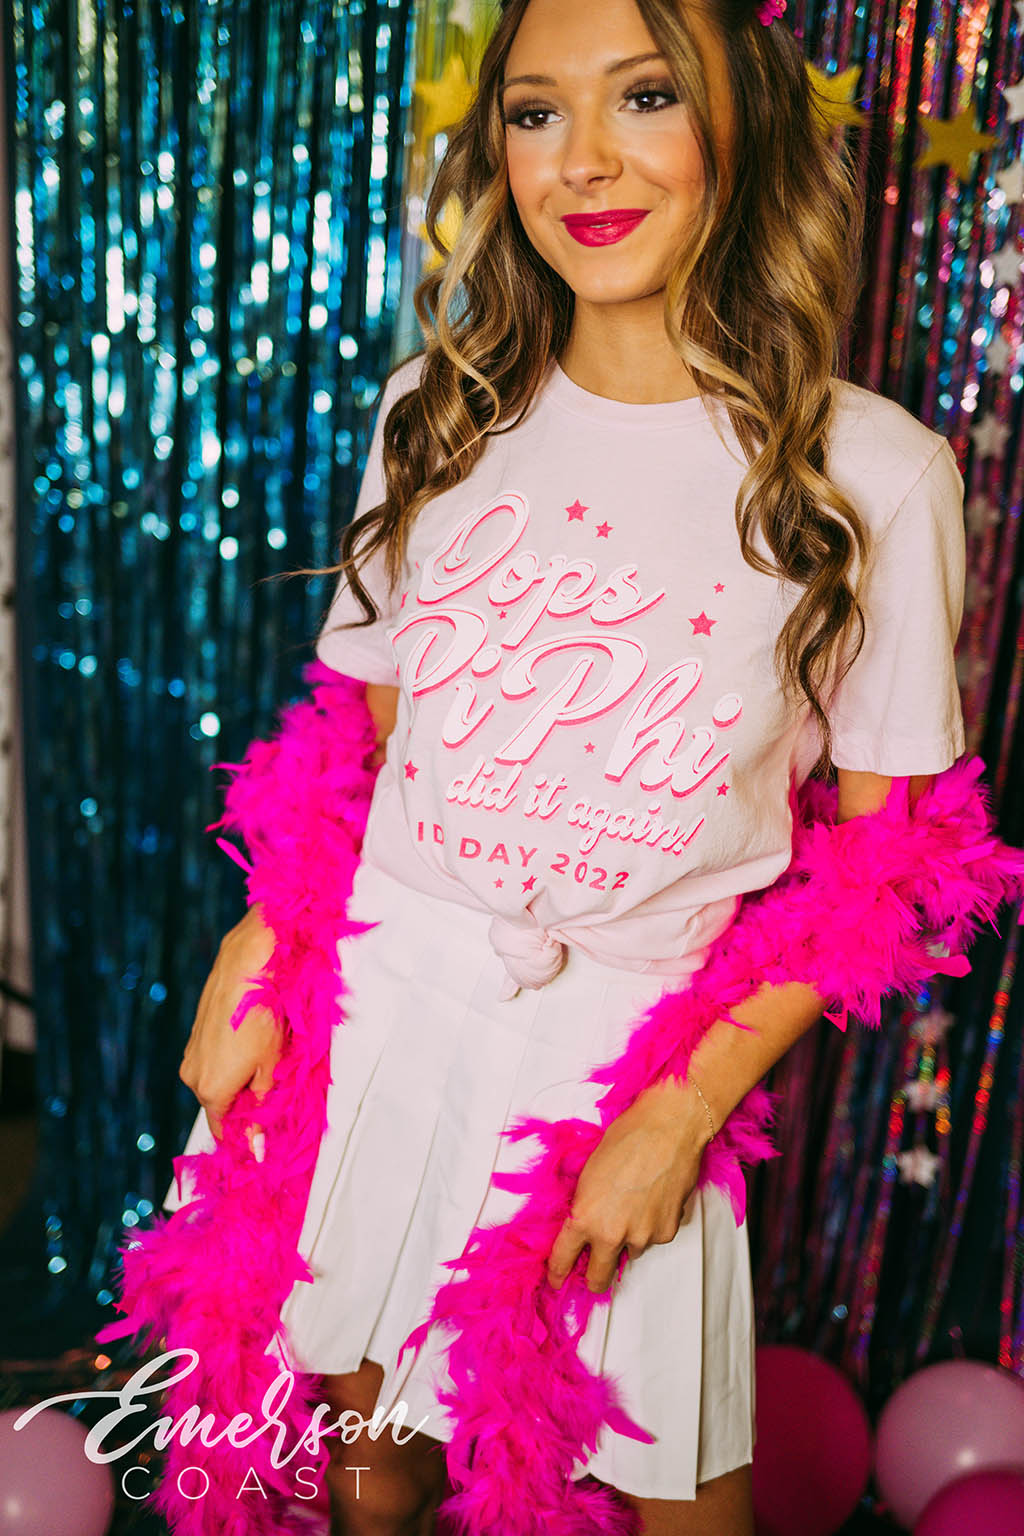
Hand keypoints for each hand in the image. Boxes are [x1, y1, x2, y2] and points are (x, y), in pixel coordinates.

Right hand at [178, 902, 283, 1151]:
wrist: (249, 963)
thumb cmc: (264, 1014)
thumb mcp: (272, 1067)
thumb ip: (262, 1106)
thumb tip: (257, 1143)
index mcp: (212, 1091)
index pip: (225, 1132)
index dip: (245, 1140)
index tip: (263, 1145)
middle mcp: (193, 1076)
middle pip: (220, 1106)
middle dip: (245, 1106)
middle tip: (274, 1093)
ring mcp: (190, 1053)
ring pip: (216, 1080)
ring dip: (238, 1081)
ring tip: (267, 1060)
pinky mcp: (194, 1033)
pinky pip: (212, 1059)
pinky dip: (230, 1060)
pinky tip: (252, 1042)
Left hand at [545, 1078, 713, 1294]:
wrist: (668, 1127)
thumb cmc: (627, 1139)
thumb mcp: (589, 1174)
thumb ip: (585, 1206)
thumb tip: (584, 1223)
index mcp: (585, 1218)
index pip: (564, 1259)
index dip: (558, 1272)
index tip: (557, 1279)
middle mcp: (612, 1234)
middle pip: (599, 1277)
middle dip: (594, 1277)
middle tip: (593, 1270)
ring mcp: (642, 1236)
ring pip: (630, 1252)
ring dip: (627, 1240)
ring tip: (632, 1205)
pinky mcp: (667, 1232)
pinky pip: (653, 1238)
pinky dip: (651, 1226)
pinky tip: (652, 1199)